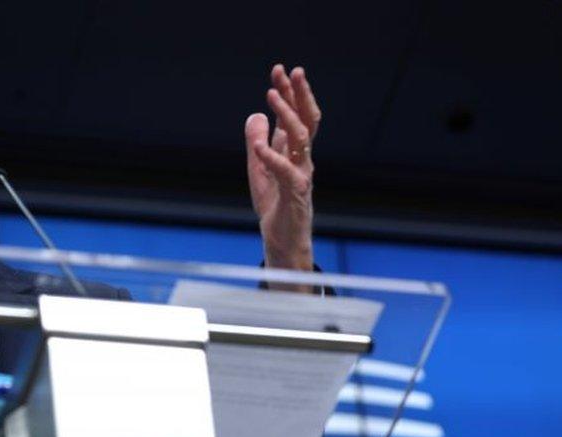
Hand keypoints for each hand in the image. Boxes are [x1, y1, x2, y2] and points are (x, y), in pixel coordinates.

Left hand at [245, 64, 320, 271]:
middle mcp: (303, 158)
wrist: (282, 240)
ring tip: (270, 96)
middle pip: (306, 119)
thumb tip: (255, 115)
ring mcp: (302, 174)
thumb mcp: (258, 168)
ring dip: (286, 115)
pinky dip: (272, 157)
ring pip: (301, 139)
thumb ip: (257, 142)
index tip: (279, 70)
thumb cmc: (274, 204)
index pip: (295, 115)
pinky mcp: (296, 193)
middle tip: (292, 71)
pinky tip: (259, 147)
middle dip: (298, 94)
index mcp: (294, 151)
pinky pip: (286, 172)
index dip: (288, 93)